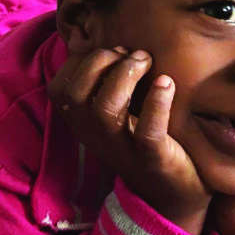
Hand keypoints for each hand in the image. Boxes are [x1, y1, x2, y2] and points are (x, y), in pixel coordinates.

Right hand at [49, 47, 211, 234]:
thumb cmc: (145, 141)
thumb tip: (100, 39)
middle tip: (134, 54)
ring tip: (146, 61)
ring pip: (105, 110)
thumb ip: (104, 82)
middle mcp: (95, 135)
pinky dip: (156, 104)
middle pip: (76, 95)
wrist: (174, 195)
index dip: (81, 60)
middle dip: (100, 62)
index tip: (112, 51)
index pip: (60, 87)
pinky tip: (166, 83)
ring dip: (124, 75)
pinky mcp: (153, 160)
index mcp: (83, 122)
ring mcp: (122, 148)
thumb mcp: (116, 113)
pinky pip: (147, 133)